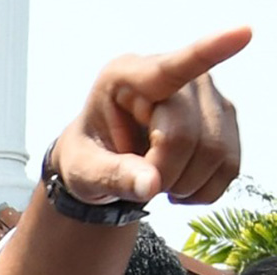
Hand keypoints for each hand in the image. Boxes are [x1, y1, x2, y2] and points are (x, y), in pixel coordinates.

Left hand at [49, 27, 248, 205]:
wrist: (101, 162)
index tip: (241, 33)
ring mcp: (205, 96)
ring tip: (155, 181)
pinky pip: (228, 166)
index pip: (171, 69)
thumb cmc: (86, 156)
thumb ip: (112, 175)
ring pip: (215, 152)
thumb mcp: (83, 170)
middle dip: (164, 173)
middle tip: (138, 182)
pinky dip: (202, 190)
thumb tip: (149, 186)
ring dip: (184, 184)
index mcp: (126, 77)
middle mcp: (174, 78)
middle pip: (189, 134)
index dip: (209, 51)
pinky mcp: (223, 120)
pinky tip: (177, 187)